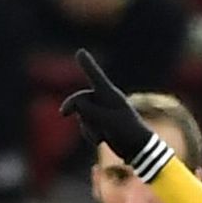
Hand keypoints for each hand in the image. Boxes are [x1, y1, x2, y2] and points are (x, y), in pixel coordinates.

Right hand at [60, 49, 170, 179]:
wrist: (138, 150)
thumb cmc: (129, 133)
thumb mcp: (109, 121)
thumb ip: (91, 111)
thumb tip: (77, 104)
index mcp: (111, 96)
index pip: (96, 77)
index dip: (88, 65)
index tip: (80, 52)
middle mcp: (105, 101)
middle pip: (80, 98)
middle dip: (72, 106)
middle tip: (63, 113)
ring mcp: (102, 113)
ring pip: (82, 115)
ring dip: (88, 127)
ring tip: (102, 137)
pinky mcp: (100, 124)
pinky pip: (85, 126)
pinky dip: (90, 134)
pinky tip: (102, 141)